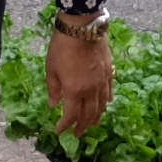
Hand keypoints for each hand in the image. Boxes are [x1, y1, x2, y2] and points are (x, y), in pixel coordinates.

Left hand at [46, 13, 114, 134]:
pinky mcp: (109, 72)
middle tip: (78, 133)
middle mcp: (91, 90)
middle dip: (83, 126)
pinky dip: (107, 100)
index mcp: (74, 91)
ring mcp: (102, 81)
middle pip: (89, 114)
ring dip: (97, 116)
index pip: (71, 116)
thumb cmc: (62, 47)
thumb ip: (54, 88)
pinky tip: (107, 103)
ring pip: (102, 105)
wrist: (83, 28)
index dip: (66, 126)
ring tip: (93, 123)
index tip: (60, 131)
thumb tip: (53, 104)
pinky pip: (109, 91)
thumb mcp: (51, 69)